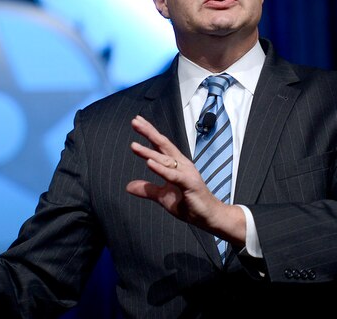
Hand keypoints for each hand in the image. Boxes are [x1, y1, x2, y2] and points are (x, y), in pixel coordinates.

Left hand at [125, 116, 245, 246]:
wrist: (208, 216)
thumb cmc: (189, 203)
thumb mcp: (162, 197)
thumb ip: (147, 189)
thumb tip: (128, 186)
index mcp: (175, 164)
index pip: (160, 145)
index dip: (149, 133)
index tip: (136, 121)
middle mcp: (181, 164)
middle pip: (163, 144)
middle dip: (149, 133)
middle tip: (135, 121)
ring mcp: (186, 173)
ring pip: (165, 159)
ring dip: (149, 152)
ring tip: (134, 146)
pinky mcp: (189, 184)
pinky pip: (173, 175)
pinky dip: (161, 169)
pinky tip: (149, 163)